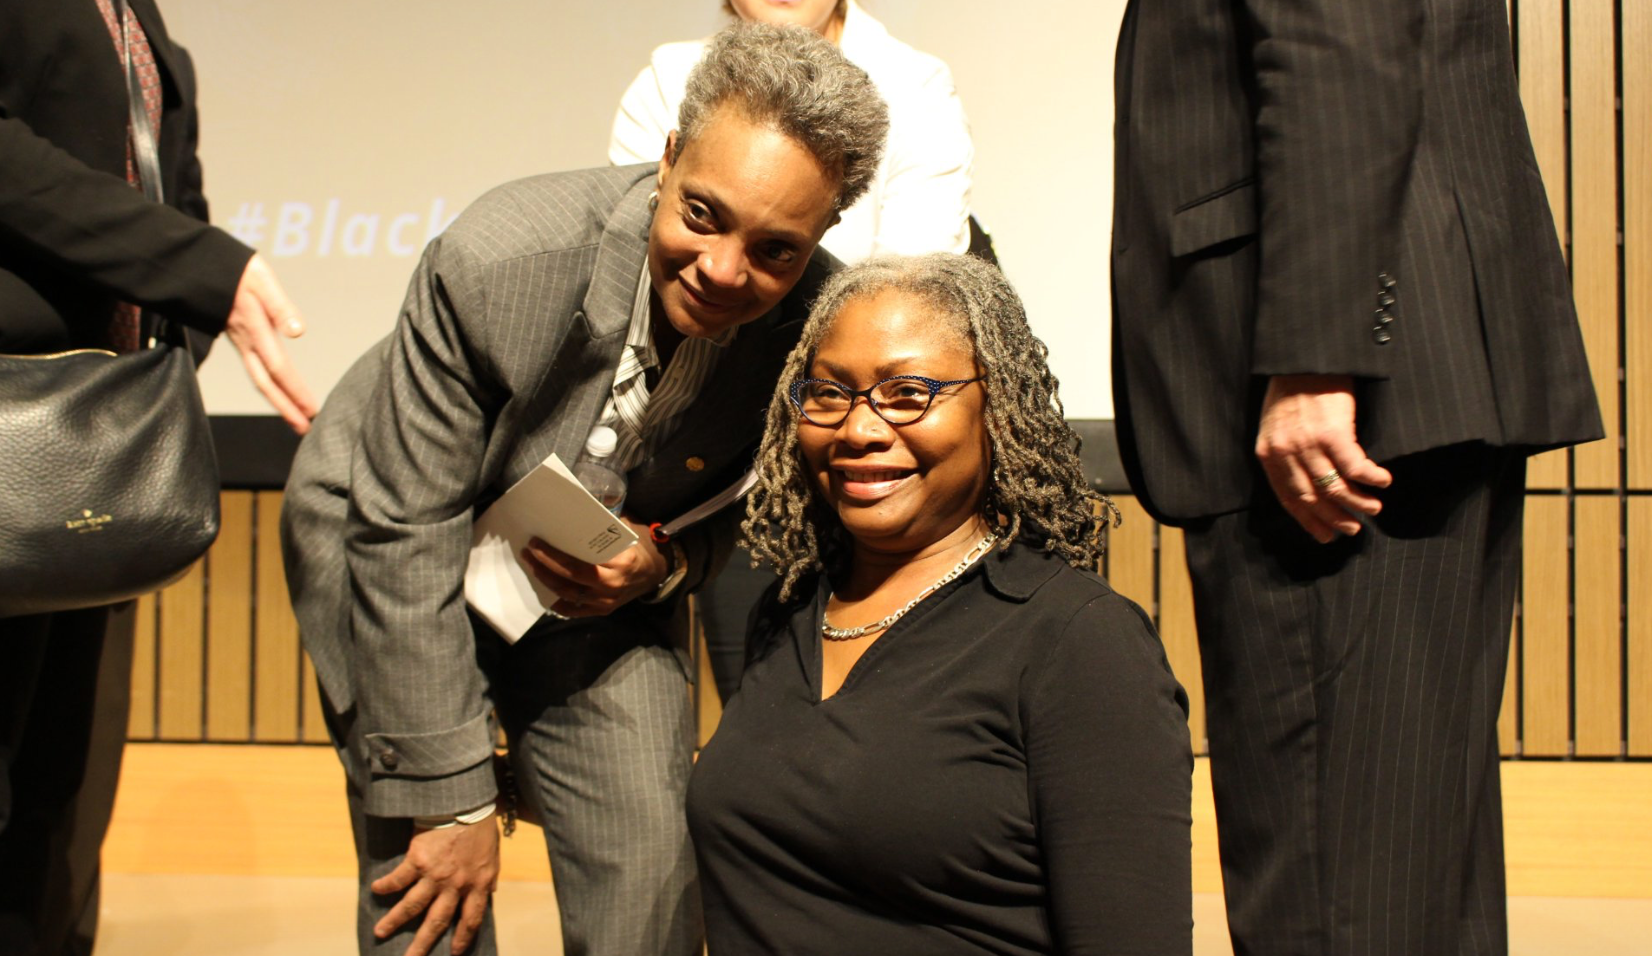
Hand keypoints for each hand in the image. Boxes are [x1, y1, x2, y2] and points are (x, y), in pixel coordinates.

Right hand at [223, 253, 318, 433]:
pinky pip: (255, 367)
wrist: (197, 264)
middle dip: (286, 407)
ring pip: (259, 377)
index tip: (311, 411)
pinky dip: (269, 383)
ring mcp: (241, 340)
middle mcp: (247, 341)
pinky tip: (278, 389)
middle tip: (306, 428)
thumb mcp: (262, 280)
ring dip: (278, 399)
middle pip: (267, 382)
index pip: (279, 368)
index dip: (295, 392)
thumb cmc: (234, 269)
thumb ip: (280, 306)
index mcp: (256, 330)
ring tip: (296, 418)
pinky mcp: (239, 336)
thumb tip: (298, 332)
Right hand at [371, 817, 499, 955]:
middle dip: (422, 943)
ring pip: (412, 905)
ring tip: (380, 932)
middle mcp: (456, 884)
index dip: (462, 937)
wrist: (467, 804)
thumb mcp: (493, 856)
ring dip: (395, 920)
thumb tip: (491, 892)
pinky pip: (399, 877)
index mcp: (478, 884)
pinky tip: (375, 890)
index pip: (472, 919)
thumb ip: (488, 877)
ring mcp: (435, 874)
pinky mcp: (418, 859)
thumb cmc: (481, 829)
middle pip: (437, 921)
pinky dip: (386, 885)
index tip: (453, 953)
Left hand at [522, 517, 668, 616]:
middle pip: (570, 579)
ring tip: (533, 567)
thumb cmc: (638, 546)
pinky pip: (575, 610)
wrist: (656, 572)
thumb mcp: (624, 530)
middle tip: (529, 553)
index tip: (536, 543)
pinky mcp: (603, 611)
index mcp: (620, 563)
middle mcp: (613, 585)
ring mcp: (608, 601)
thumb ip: (602, 525)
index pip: (579, 563)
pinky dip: (558, 602)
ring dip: (547, 581)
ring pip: (569, 595)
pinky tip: (546, 590)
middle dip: (544, 566)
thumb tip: (570, 515)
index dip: (553, 555)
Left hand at [1254, 374, 1393, 542]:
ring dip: (1358, 503)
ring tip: (1373, 509)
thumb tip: (1307, 484)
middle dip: (1334, 519)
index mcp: (1268, 453)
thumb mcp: (1276, 425)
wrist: (1305, 356)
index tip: (1325, 536)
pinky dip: (1372, 478)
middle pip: (1312, 498)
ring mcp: (1309, 443)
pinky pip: (1356, 467)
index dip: (1308, 520)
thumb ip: (1285, 454)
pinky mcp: (1334, 432)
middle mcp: (1285, 452)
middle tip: (1353, 529)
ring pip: (1335, 488)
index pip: (1288, 498)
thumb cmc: (1294, 388)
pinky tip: (1384, 481)